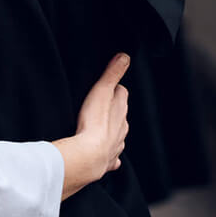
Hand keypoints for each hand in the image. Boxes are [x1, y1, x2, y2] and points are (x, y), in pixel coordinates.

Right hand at [53, 53, 129, 199]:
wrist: (90, 155)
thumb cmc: (94, 122)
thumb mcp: (101, 91)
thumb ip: (112, 73)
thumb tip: (125, 56)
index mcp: (120, 110)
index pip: (122, 94)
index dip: (115, 89)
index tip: (108, 87)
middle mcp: (122, 129)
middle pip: (121, 115)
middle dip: (114, 111)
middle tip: (102, 107)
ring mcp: (116, 145)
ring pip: (118, 136)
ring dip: (113, 132)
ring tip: (102, 129)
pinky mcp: (107, 160)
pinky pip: (113, 158)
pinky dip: (111, 155)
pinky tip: (108, 156)